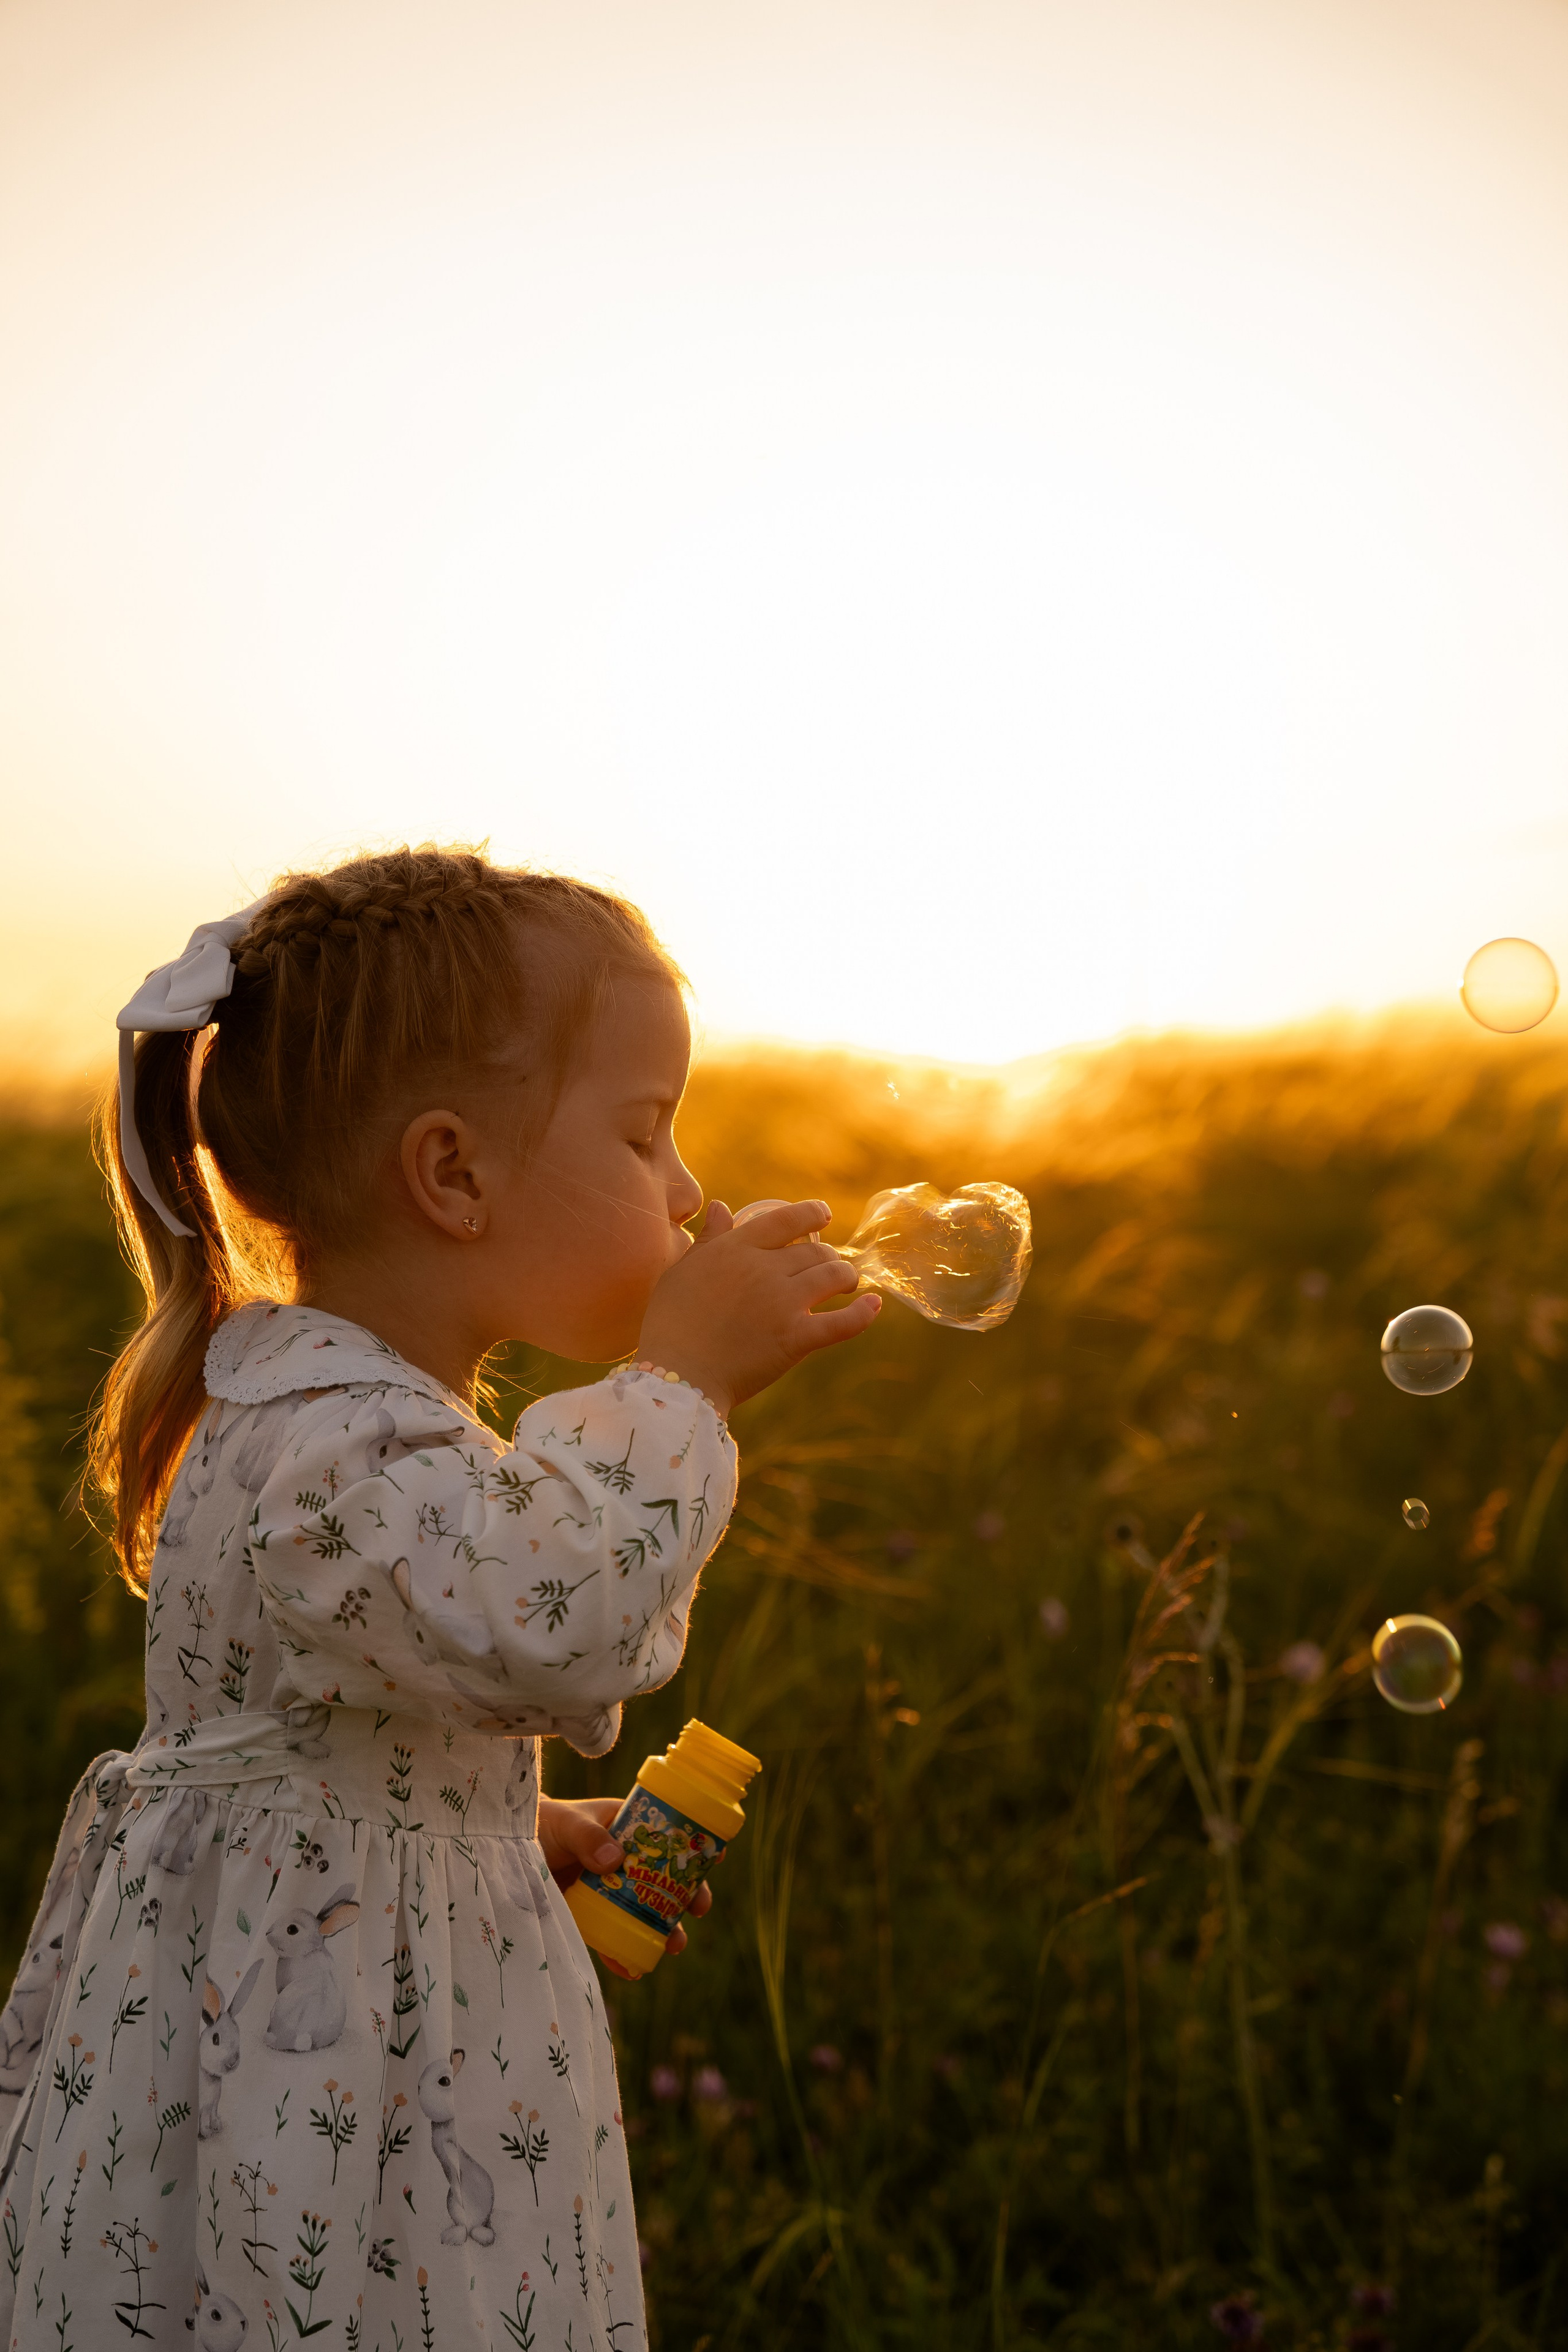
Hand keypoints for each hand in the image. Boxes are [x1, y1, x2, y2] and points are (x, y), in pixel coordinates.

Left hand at [536, 1794, 710, 1978]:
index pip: (666, 1835)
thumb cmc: (538, 1824)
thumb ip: (586, 1837)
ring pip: (643, 1911)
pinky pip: (612, 1936)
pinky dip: (624, 1953)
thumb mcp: (564, 1824)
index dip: (691, 1850)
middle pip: (663, 1878)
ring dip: (662, 1929)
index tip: (712, 1861)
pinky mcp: (588, 1915)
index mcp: (623, 1827)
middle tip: (697, 1910)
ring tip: (673, 1946)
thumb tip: (615, 1859)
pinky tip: (632, 1969)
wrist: (500, 1849)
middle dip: (684, 1896)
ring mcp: (607, 1890)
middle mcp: (621, 1859)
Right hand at [637, 1197, 880, 1415]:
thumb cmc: (671, 1325)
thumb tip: (724, 1206)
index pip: (785, 1219)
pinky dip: (864, 1313)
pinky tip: (874, 1305)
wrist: (676, 1376)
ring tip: (847, 1284)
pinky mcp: (797, 1338)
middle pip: (814, 1251)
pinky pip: (843, 1322)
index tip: (824, 1214)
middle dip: (829, 1256)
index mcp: (736, 1249)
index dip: (811, 1213)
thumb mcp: (682, 1271)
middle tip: (829, 1266)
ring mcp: (783, 1303)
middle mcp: (764, 1269)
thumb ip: (709, 1239)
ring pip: (834, 1276)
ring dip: (847, 1277)